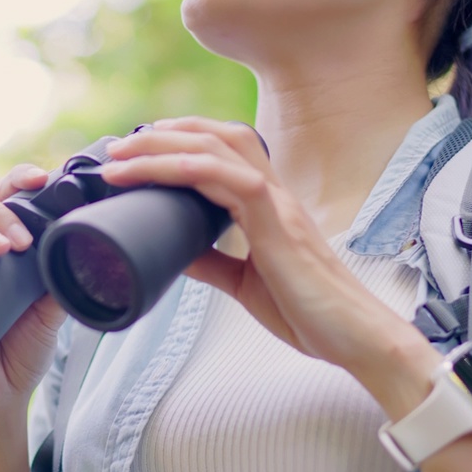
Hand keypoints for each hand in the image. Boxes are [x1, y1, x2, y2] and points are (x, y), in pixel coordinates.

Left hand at [102, 117, 420, 379]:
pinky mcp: (277, 224)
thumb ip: (213, 262)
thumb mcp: (245, 283)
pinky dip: (189, 169)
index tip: (139, 150)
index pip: (224, 152)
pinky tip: (157, 173)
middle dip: (163, 135)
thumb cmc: (309, 312)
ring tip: (122, 157)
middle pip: (217, 138)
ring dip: (163, 148)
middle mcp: (274, 194)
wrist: (354, 336)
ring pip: (217, 151)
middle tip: (118, 147)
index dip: (182, 141)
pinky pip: (231, 180)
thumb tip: (174, 250)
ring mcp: (277, 204)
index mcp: (269, 205)